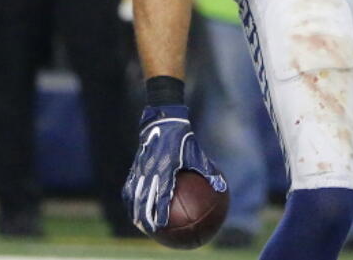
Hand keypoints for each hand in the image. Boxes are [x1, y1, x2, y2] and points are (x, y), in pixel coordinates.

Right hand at [122, 105, 226, 234]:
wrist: (164, 123)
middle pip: (144, 197)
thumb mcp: (198, 155)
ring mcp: (141, 168)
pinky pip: (131, 184)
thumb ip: (208, 172)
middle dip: (145, 215)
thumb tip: (222, 187)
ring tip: (138, 223)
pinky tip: (132, 207)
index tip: (161, 224)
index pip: (162, 194)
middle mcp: (151, 170)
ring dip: (135, 209)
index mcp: (167, 168)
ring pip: (135, 193)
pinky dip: (130, 197)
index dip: (160, 210)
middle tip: (149, 229)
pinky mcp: (136, 166)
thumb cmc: (184, 140)